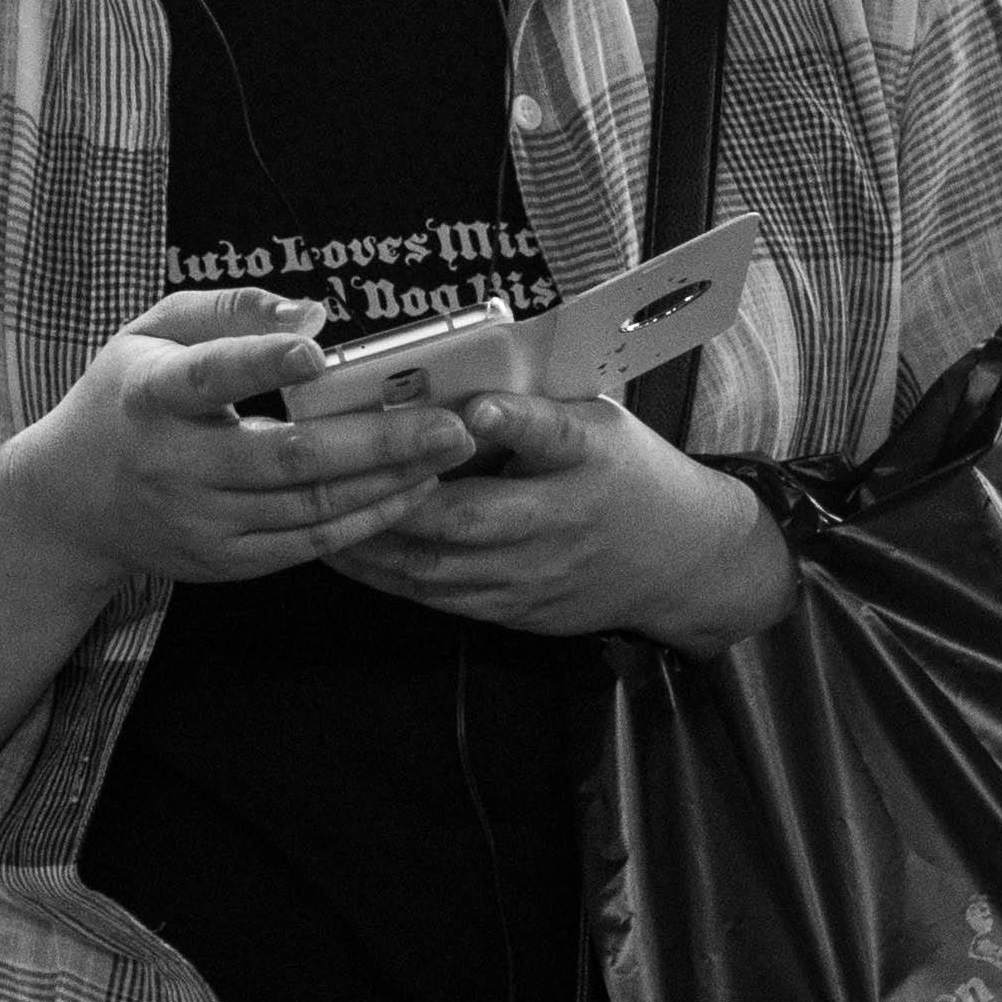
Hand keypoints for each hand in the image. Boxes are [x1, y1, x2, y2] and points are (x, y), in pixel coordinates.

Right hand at [27, 289, 477, 598]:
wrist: (70, 505)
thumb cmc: (126, 398)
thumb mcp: (153, 333)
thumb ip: (230, 311)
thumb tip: (314, 314)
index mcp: (152, 395)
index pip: (209, 377)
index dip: (260, 363)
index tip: (316, 350)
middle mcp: (175, 465)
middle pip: (285, 457)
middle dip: (376, 441)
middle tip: (449, 422)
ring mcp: (200, 521)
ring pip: (308, 506)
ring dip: (388, 482)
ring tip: (448, 453)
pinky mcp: (224, 561)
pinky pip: (308, 545)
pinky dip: (365, 520)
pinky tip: (411, 492)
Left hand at [324, 388, 794, 648]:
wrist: (685, 563)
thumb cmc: (631, 475)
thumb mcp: (602, 423)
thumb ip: (537, 409)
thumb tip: (465, 390)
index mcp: (588, 459)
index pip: (551, 434)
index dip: (510, 420)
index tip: (469, 405)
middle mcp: (559, 524)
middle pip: (469, 516)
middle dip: (396, 498)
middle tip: (335, 472)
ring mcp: (535, 577)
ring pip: (441, 568)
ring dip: (375, 546)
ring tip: (316, 517)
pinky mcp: (518, 612)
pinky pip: (443, 599)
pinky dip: (392, 578)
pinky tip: (351, 555)